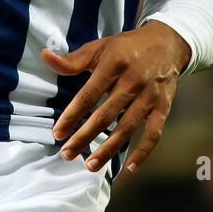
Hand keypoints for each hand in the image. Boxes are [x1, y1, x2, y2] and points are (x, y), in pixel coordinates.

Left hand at [41, 20, 190, 174]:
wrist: (167, 42)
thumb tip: (45, 57)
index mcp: (114, 63)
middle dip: (84, 137)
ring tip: (90, 165)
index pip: (89, 95)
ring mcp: (150, 95)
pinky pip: (153, 133)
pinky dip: (143, 152)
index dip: (71, 115)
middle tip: (66, 154)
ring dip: (108, 149)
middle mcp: (133, 80)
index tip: (57, 133)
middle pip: (105, 115)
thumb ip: (73, 59)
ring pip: (127, 127)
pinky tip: (129, 169)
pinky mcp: (163, 107)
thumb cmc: (127, 47)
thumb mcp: (100, 47)